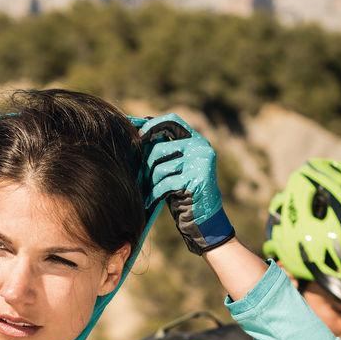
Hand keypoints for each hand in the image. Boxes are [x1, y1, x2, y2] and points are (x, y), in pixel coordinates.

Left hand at [139, 114, 234, 254]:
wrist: (203, 218)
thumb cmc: (183, 192)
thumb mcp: (174, 168)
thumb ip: (164, 151)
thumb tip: (138, 134)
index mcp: (196, 140)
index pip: (172, 121)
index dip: (153, 126)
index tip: (138, 137)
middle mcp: (201, 148)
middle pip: (160, 148)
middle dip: (145, 165)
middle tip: (139, 177)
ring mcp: (200, 163)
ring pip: (161, 168)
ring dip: (150, 182)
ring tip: (148, 191)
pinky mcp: (197, 180)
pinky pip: (166, 184)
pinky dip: (155, 194)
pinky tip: (151, 201)